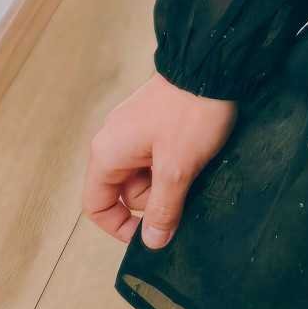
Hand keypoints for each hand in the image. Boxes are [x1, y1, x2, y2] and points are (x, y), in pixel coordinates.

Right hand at [82, 71, 235, 248]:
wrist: (211, 66)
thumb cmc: (189, 113)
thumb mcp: (176, 169)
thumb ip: (163, 208)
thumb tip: (152, 242)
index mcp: (108, 153)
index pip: (96, 205)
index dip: (119, 227)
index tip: (151, 234)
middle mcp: (114, 142)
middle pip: (126, 192)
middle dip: (155, 199)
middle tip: (184, 187)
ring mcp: (135, 131)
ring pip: (146, 176)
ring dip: (169, 181)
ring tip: (193, 165)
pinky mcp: (155, 124)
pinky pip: (158, 158)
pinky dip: (175, 165)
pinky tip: (196, 156)